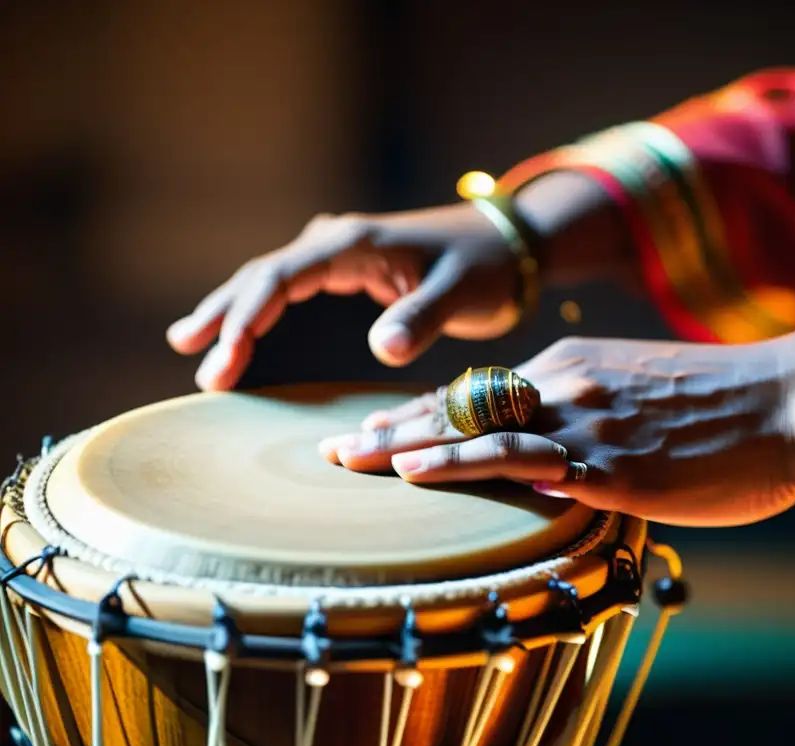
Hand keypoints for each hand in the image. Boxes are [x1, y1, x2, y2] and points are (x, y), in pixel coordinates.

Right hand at [166, 173, 633, 390]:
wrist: (510, 246)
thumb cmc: (488, 266)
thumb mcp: (462, 291)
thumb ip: (424, 316)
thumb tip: (380, 349)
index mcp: (354, 243)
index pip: (281, 278)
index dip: (246, 318)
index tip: (223, 360)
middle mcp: (338, 241)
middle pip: (262, 276)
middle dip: (225, 316)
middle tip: (192, 360)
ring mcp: (339, 253)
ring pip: (269, 279)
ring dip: (232, 310)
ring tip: (189, 344)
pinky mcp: (348, 268)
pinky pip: (289, 288)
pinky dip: (259, 309)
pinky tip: (239, 332)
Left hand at [318, 328, 794, 525]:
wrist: (793, 403)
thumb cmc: (733, 411)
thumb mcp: (651, 401)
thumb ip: (599, 424)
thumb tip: (571, 465)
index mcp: (577, 366)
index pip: (483, 393)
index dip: (426, 413)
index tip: (382, 429)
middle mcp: (567, 384)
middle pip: (460, 403)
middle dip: (392, 426)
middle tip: (336, 445)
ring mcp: (581, 421)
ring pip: (470, 425)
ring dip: (401, 443)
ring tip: (346, 459)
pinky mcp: (605, 461)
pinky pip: (515, 456)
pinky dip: (456, 461)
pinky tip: (412, 470)